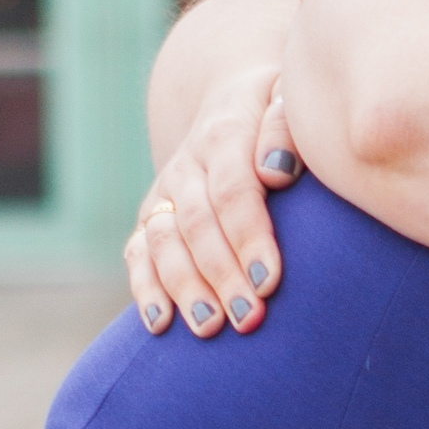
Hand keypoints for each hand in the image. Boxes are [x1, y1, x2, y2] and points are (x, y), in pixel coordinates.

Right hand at [127, 67, 301, 336]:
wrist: (233, 100)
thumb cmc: (280, 111)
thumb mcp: (289, 100)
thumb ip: (285, 129)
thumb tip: (276, 173)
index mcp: (224, 133)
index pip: (233, 190)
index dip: (249, 237)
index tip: (270, 281)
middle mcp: (188, 164)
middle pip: (198, 224)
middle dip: (221, 275)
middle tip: (249, 319)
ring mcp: (166, 192)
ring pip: (164, 242)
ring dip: (184, 288)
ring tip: (210, 329)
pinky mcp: (153, 216)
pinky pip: (138, 252)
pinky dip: (145, 288)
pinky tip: (160, 324)